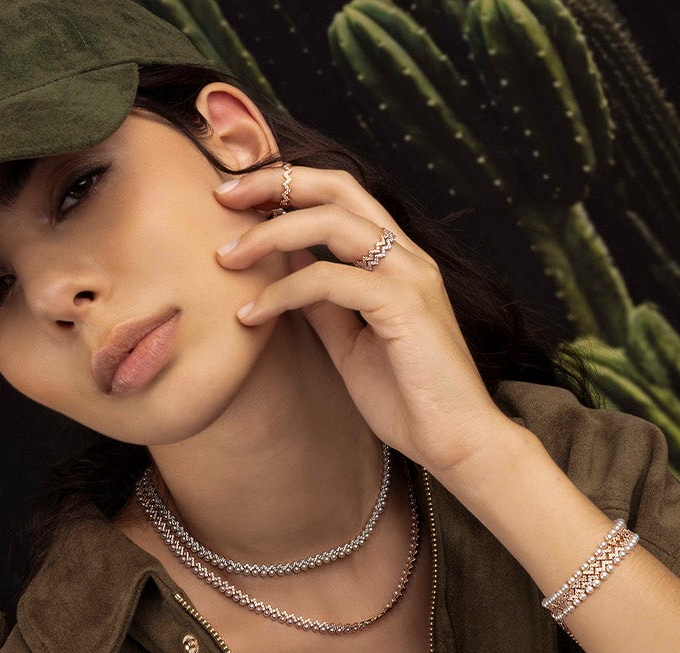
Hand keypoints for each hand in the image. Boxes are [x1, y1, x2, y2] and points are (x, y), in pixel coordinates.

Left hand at [212, 162, 517, 477]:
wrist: (458, 443)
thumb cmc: (409, 399)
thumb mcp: (352, 343)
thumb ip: (324, 304)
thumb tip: (283, 275)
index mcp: (399, 260)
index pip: (341, 196)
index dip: (288, 185)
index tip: (237, 200)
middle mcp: (408, 257)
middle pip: (337, 188)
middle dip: (274, 183)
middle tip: (221, 197)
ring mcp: (410, 277)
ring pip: (331, 223)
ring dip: (270, 235)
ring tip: (226, 259)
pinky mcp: (404, 307)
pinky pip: (329, 280)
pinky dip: (283, 292)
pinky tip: (251, 316)